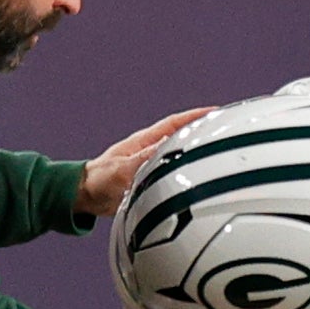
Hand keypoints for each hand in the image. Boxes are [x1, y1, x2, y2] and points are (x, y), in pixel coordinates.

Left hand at [76, 108, 210, 219]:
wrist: (85, 197)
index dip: (195, 116)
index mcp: (144, 142)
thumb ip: (145, 159)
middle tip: (225, 132)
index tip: (215, 112)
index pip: (174, 123)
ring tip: (218, 156)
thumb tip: (169, 146)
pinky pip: (173, 174)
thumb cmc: (98, 181)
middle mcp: (150, 151)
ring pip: (179, 156)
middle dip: (202, 132)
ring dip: (196, 155)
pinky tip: (199, 182)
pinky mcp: (150, 181)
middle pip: (182, 137)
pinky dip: (186, 175)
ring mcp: (151, 165)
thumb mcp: (123, 169)